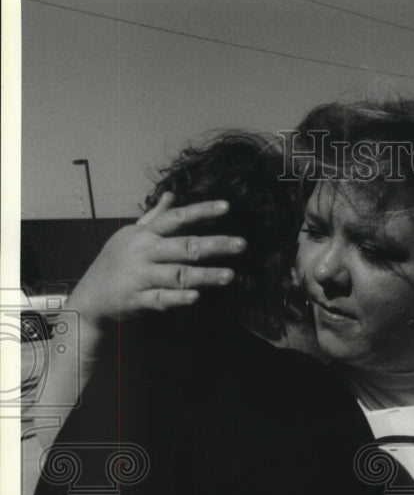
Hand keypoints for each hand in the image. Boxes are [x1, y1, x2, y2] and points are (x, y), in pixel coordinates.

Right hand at [67, 193, 245, 327]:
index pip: (176, 218)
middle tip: (242, 244)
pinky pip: (160, 299)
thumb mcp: (131, 235)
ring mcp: (140, 276)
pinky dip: (178, 298)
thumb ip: (154, 217)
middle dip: (214, 244)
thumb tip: (171, 195)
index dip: (201, 211)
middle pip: (183, 246)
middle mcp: (143, 252)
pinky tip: (196, 297)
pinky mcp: (137, 300)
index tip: (227, 206)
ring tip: (230, 275)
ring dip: (205, 275)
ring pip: (177, 274)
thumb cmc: (117, 262)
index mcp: (144, 234)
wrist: (90, 296)